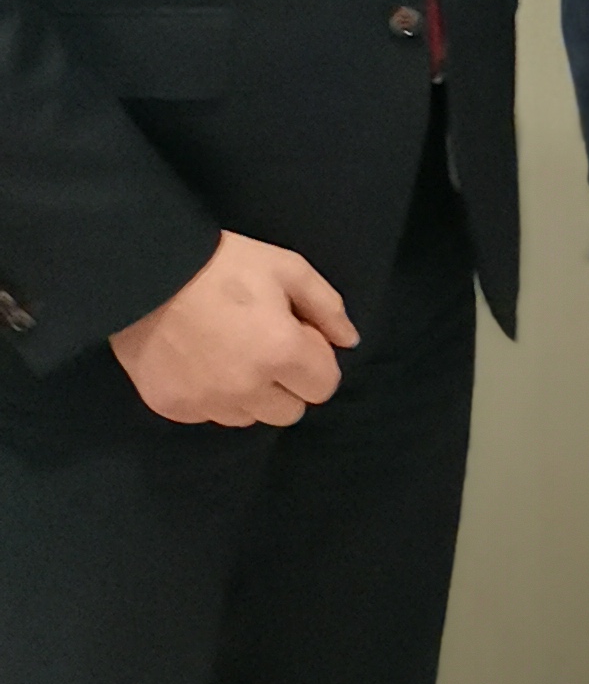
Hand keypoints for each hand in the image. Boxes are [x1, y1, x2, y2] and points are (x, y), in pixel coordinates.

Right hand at [111, 232, 355, 429]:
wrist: (144, 274)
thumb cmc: (224, 265)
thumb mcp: (288, 269)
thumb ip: (327, 308)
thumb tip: (348, 342)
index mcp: (281, 354)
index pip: (324, 387)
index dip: (315, 360)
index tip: (297, 336)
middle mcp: (247, 389)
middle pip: (290, 411)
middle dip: (287, 384)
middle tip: (265, 347)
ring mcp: (207, 404)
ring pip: (250, 418)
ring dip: (251, 394)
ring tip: (230, 353)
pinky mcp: (173, 408)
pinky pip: (209, 416)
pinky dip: (213, 396)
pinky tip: (200, 362)